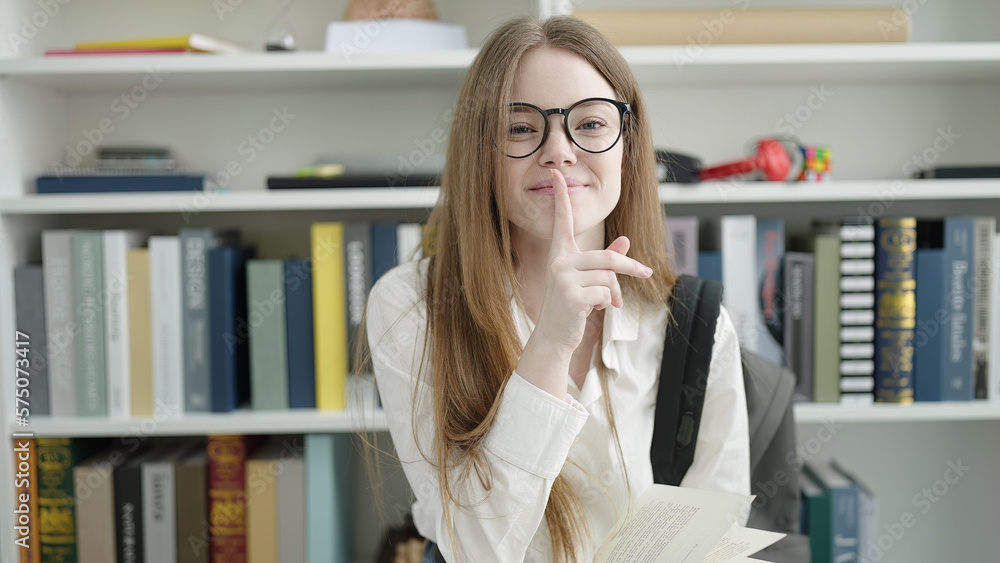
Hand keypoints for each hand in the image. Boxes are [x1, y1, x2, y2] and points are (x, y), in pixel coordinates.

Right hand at [532, 169, 652, 355]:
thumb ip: (606, 260)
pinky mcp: (571, 295)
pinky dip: (607, 304)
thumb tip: (625, 242)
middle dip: (631, 267)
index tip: (556, 174)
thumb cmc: (569, 306)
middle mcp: (559, 261)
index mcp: (560, 253)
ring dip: (615, 293)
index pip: (562, 221)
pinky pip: (605, 294)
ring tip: (606, 303)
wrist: (554, 336)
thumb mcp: (587, 279)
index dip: (560, 198)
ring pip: (609, 278)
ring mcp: (563, 278)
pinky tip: (592, 310)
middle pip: (607, 257)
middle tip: (646, 273)